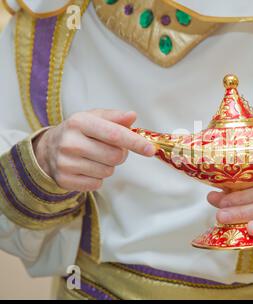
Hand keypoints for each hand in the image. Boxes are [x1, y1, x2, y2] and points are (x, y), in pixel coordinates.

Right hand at [33, 109, 154, 191]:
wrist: (48, 149)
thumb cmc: (80, 132)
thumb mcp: (95, 118)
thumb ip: (115, 117)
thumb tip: (132, 116)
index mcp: (79, 122)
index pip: (114, 134)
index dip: (135, 143)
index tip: (150, 150)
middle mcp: (70, 142)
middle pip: (115, 156)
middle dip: (120, 154)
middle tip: (110, 149)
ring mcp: (65, 162)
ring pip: (107, 171)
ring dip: (108, 166)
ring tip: (96, 157)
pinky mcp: (64, 180)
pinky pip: (97, 184)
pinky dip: (97, 178)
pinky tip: (87, 168)